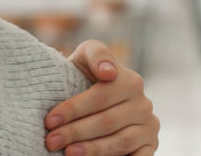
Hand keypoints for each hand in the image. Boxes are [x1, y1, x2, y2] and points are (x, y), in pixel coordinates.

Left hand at [44, 39, 158, 155]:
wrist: (94, 99)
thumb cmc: (84, 76)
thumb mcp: (87, 57)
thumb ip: (96, 54)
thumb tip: (108, 72)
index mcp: (130, 80)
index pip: (100, 97)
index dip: (73, 109)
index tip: (50, 121)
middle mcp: (143, 103)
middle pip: (107, 121)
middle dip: (75, 132)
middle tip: (51, 141)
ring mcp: (149, 125)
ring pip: (121, 141)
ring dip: (92, 149)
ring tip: (68, 153)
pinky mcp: (151, 145)